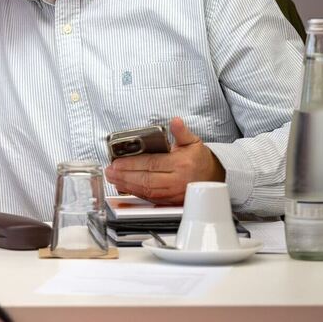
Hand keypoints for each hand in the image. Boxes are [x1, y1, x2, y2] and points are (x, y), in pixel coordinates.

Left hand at [104, 117, 225, 204]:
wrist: (213, 178)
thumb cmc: (199, 159)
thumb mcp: (193, 141)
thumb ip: (181, 132)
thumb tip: (175, 121)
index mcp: (180, 165)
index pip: (151, 164)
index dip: (132, 164)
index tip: (117, 162)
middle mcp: (176, 181)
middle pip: (145, 179)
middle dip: (124, 175)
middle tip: (109, 171)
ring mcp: (173, 193)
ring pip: (146, 191)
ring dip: (126, 185)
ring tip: (112, 178)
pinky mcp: (170, 201)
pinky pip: (150, 198)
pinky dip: (135, 193)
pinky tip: (124, 187)